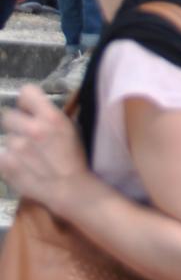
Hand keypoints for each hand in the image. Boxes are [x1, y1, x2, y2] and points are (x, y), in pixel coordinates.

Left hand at [0, 85, 88, 212]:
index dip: (27, 101)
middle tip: (26, 134)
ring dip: (14, 144)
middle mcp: (31, 128)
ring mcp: (16, 147)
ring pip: (6, 137)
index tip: (29, 109)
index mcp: (51, 117)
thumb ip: (48, 115)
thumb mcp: (70, 128)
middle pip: (8, 115)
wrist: (68, 187)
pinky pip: (1, 154)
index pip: (26, 92)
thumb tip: (31, 107)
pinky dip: (7, 158)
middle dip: (16, 123)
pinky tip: (20, 165)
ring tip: (27, 155)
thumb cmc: (73, 157)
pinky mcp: (4, 164)